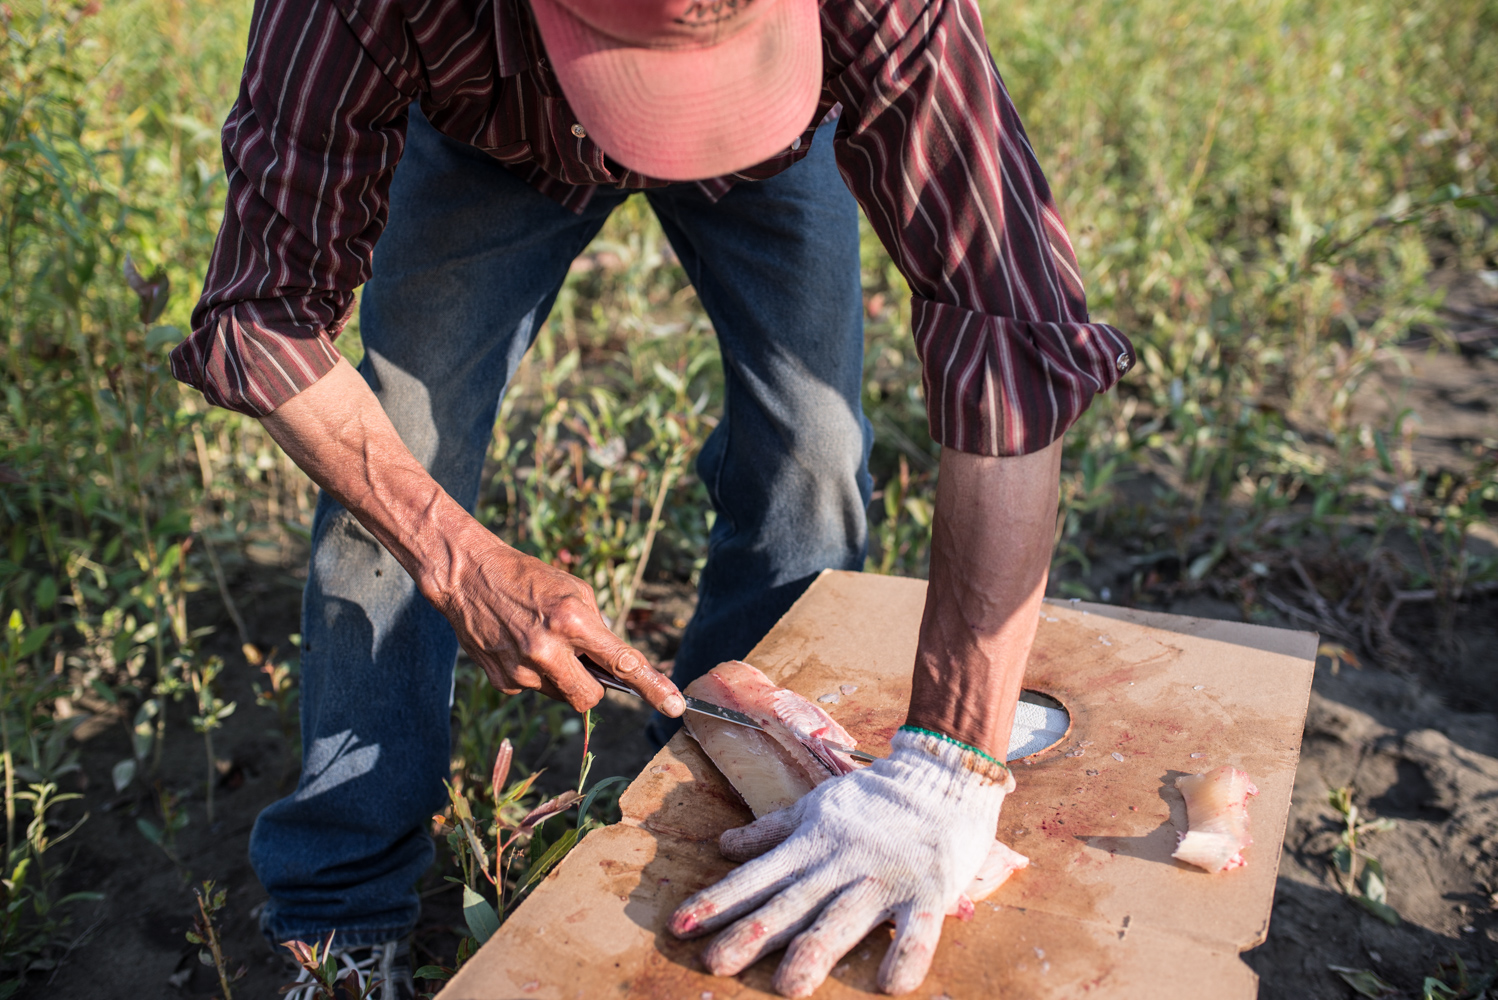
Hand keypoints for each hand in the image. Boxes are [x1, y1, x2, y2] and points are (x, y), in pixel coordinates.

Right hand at [429, 526, 683, 714]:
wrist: (468, 577)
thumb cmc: (529, 578)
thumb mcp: (574, 590)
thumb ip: (598, 629)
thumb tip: (616, 665)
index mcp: (572, 621)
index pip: (622, 663)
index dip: (653, 687)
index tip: (675, 706)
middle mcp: (547, 650)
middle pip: (590, 697)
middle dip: (594, 685)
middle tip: (582, 661)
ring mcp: (522, 671)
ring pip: (562, 695)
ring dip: (561, 677)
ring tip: (540, 641)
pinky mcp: (503, 682)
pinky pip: (535, 690)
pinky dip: (535, 674)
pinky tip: (520, 647)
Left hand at [669, 729, 1013, 996]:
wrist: (943, 773)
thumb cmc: (875, 796)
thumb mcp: (814, 806)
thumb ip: (770, 830)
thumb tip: (724, 845)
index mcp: (810, 844)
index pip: (755, 877)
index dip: (717, 901)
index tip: (680, 926)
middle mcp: (839, 863)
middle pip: (789, 903)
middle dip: (751, 933)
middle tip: (715, 962)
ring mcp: (882, 878)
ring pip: (842, 918)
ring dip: (814, 950)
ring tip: (788, 986)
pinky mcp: (927, 889)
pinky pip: (917, 929)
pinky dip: (905, 954)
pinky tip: (890, 984)